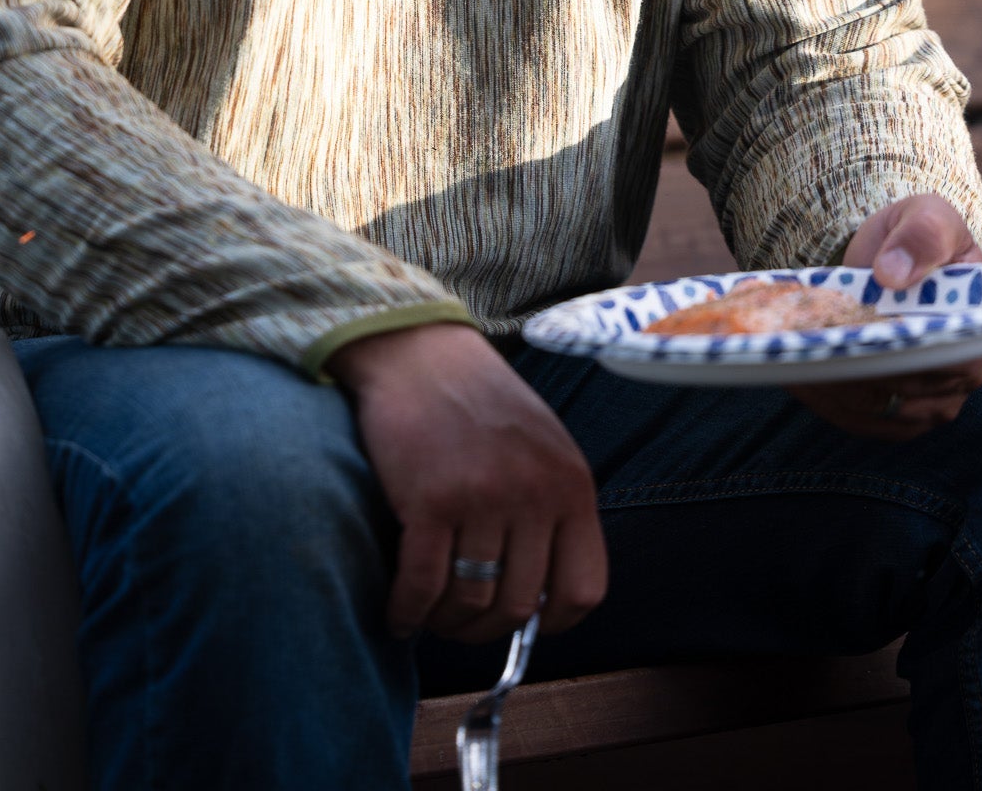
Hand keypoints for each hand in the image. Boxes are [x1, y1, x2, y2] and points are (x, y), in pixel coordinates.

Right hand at [326, 322, 606, 643]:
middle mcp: (534, 494)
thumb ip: (550, 509)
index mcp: (571, 484)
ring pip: (468, 602)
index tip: (522, 625)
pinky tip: (398, 613)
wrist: (418, 351)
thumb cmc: (478, 400)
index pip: (583, 590)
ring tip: (427, 616)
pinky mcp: (430, 500)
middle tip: (457, 623)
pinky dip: (406, 611)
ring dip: (443, 622)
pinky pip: (421, 586)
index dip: (550, 622)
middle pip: (516, 606)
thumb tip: (538, 599)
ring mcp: (483, 497)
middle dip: (483, 630)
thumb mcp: (541, 445)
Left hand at [791, 193, 981, 439]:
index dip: (903, 354)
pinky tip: (791, 372)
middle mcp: (958, 378)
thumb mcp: (927, 216)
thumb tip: (891, 274)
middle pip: (903, 390)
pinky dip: (821, 398)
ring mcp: (923, 401)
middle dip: (854, 372)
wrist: (893, 250)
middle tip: (806, 349)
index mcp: (981, 333)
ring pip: (873, 410)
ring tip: (789, 358)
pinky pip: (854, 416)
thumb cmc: (919, 233)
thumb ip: (922, 236)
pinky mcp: (888, 409)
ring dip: (830, 388)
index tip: (855, 338)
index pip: (948, 361)